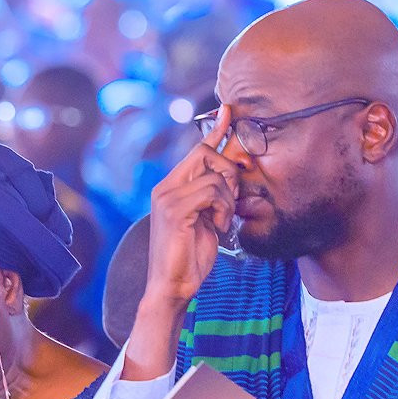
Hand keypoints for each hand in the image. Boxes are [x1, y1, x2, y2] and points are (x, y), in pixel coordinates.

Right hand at [144, 112, 238, 305]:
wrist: (172, 287)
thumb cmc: (190, 257)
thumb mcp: (206, 220)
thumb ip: (213, 197)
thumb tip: (232, 177)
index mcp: (171, 188)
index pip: (198, 150)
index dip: (216, 131)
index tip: (228, 111)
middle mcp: (165, 187)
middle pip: (208, 155)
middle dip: (230, 175)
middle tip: (230, 204)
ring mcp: (167, 197)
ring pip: (214, 175)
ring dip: (228, 199)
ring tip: (221, 222)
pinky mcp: (174, 209)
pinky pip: (211, 191)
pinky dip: (222, 209)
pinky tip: (217, 226)